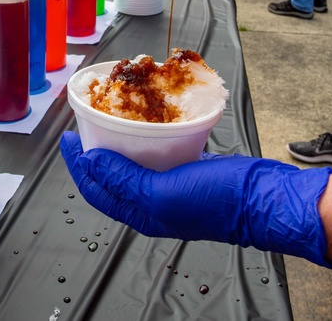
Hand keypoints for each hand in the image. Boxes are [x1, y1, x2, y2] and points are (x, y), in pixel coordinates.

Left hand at [60, 132, 331, 266]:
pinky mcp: (190, 170)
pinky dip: (147, 137)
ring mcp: (172, 186)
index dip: (78, 164)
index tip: (67, 137)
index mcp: (142, 213)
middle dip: (95, 151)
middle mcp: (153, 202)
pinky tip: (148, 122)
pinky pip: (159, 153)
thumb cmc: (218, 200)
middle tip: (86, 122)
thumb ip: (124, 179)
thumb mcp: (163, 191)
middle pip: (112, 176)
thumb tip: (90, 163)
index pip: (97, 189)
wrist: (264, 199)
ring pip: (134, 163)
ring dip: (120, 141)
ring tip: (111, 119)